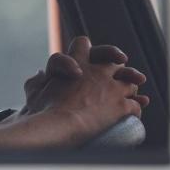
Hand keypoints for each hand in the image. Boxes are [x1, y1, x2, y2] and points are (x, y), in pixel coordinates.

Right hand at [17, 37, 148, 118]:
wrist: (59, 126)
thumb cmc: (43, 109)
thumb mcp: (34, 91)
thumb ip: (37, 80)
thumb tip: (40, 73)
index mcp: (76, 62)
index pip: (83, 43)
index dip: (87, 50)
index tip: (90, 59)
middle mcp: (97, 71)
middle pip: (115, 62)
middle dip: (120, 68)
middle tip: (122, 76)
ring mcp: (112, 88)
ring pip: (130, 83)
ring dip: (130, 90)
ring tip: (132, 98)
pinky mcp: (122, 106)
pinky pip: (135, 105)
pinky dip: (136, 109)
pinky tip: (133, 114)